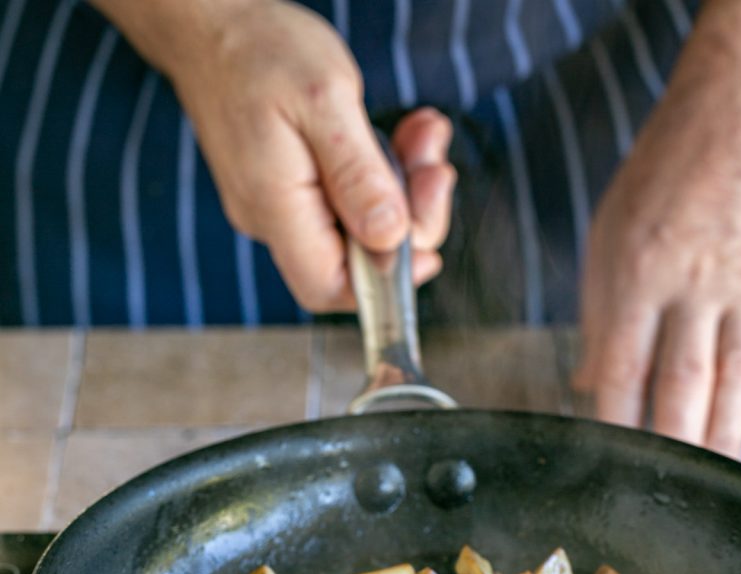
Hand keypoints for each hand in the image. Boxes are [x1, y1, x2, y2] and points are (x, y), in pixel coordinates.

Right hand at [91, 0, 454, 312]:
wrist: (210, 23)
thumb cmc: (258, 50)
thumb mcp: (323, 100)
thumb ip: (357, 175)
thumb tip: (389, 236)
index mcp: (274, 206)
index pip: (328, 286)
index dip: (380, 282)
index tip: (426, 252)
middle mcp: (272, 219)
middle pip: (353, 260)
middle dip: (409, 219)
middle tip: (435, 167)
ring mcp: (280, 207)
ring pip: (356, 228)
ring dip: (403, 189)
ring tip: (423, 136)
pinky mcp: (290, 189)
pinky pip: (345, 201)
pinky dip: (381, 175)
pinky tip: (401, 138)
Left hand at [574, 0, 740, 461]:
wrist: (738, 111)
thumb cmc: (662, 173)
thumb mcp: (608, 236)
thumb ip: (599, 314)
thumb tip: (591, 381)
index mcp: (637, 275)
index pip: (623, 371)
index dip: (616, 425)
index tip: (609, 460)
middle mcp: (693, 289)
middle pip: (684, 387)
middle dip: (675, 446)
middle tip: (666, 491)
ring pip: (736, 381)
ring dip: (723, 435)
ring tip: (710, 474)